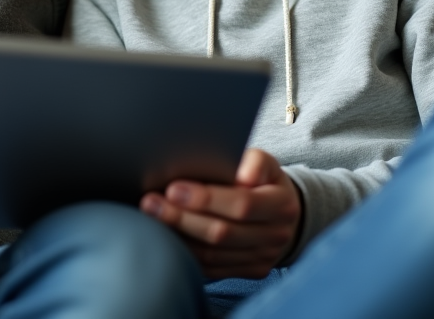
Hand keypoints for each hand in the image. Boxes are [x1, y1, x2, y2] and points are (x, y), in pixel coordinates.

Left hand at [139, 148, 300, 278]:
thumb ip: (254, 162)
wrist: (283, 212)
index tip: (173, 188)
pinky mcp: (249, 271)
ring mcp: (262, 257)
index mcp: (280, 204)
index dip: (206, 198)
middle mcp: (275, 235)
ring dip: (178, 236)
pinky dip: (186, 253)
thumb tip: (242, 173)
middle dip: (182, 218)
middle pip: (222, 233)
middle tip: (150, 203)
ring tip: (150, 218)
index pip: (242, 205)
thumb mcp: (264, 162)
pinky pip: (212, 267)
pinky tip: (167, 237)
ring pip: (213, 254)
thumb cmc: (264, 180)